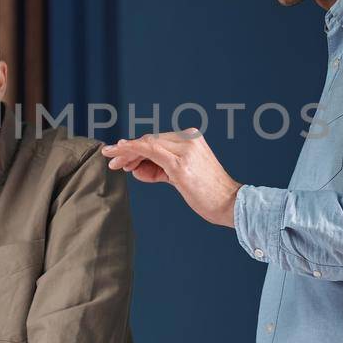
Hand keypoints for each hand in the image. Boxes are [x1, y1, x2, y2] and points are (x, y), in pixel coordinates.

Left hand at [99, 132, 241, 226]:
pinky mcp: (180, 164)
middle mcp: (189, 139)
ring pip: (147, 144)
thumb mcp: (180, 177)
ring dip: (127, 153)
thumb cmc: (207, 193)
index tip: (121, 158)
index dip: (136, 148)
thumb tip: (137, 169)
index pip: (157, 139)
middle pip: (150, 140)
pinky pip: (150, 151)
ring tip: (114, 163)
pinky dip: (133, 151)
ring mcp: (185, 150)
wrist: (230, 204)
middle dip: (128, 151)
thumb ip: (159, 170)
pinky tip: (120, 153)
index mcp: (192, 138)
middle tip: (112, 161)